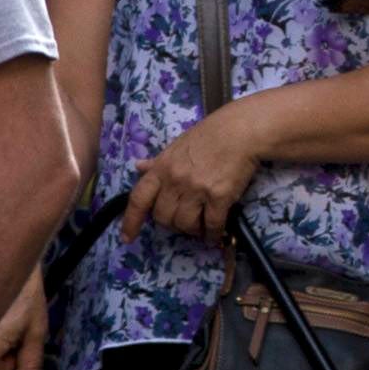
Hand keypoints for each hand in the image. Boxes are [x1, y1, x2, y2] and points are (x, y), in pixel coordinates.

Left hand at [126, 105, 269, 242]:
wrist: (240, 131)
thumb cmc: (208, 135)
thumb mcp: (177, 146)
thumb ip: (158, 162)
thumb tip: (138, 167)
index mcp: (162, 168)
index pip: (138, 199)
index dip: (131, 220)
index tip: (128, 238)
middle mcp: (175, 180)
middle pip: (163, 217)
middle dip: (172, 224)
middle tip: (184, 221)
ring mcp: (197, 189)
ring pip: (185, 224)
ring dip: (192, 230)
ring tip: (200, 226)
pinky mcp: (219, 196)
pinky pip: (212, 225)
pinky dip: (212, 234)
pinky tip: (215, 235)